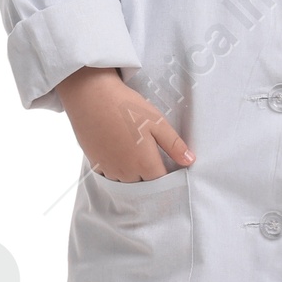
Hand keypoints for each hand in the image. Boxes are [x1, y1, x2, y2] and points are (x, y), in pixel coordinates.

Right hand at [58, 66, 195, 181]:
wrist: (91, 97)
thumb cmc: (126, 107)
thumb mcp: (157, 122)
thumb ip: (174, 145)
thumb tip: (190, 161)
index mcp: (144, 164)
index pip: (161, 183)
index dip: (168, 176)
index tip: (170, 165)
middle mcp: (126, 173)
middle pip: (144, 184)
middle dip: (150, 175)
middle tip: (152, 154)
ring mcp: (109, 170)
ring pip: (126, 182)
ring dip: (133, 174)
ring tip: (135, 151)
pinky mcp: (95, 164)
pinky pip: (110, 176)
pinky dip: (117, 170)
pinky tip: (119, 151)